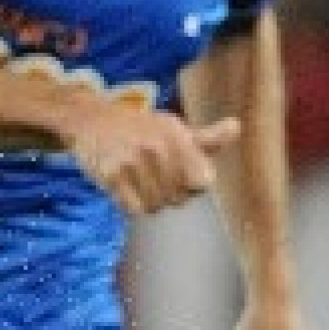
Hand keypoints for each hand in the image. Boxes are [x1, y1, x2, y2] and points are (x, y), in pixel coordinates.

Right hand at [69, 98, 239, 214]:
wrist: (91, 120)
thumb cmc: (140, 128)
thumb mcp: (175, 128)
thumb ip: (208, 138)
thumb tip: (236, 127)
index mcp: (177, 135)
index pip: (203, 182)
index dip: (193, 184)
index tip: (181, 173)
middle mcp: (157, 147)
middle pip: (180, 198)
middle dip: (170, 192)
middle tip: (153, 173)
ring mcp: (133, 161)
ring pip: (157, 206)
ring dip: (149, 199)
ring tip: (138, 178)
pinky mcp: (111, 175)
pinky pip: (135, 209)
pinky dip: (131, 204)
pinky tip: (125, 185)